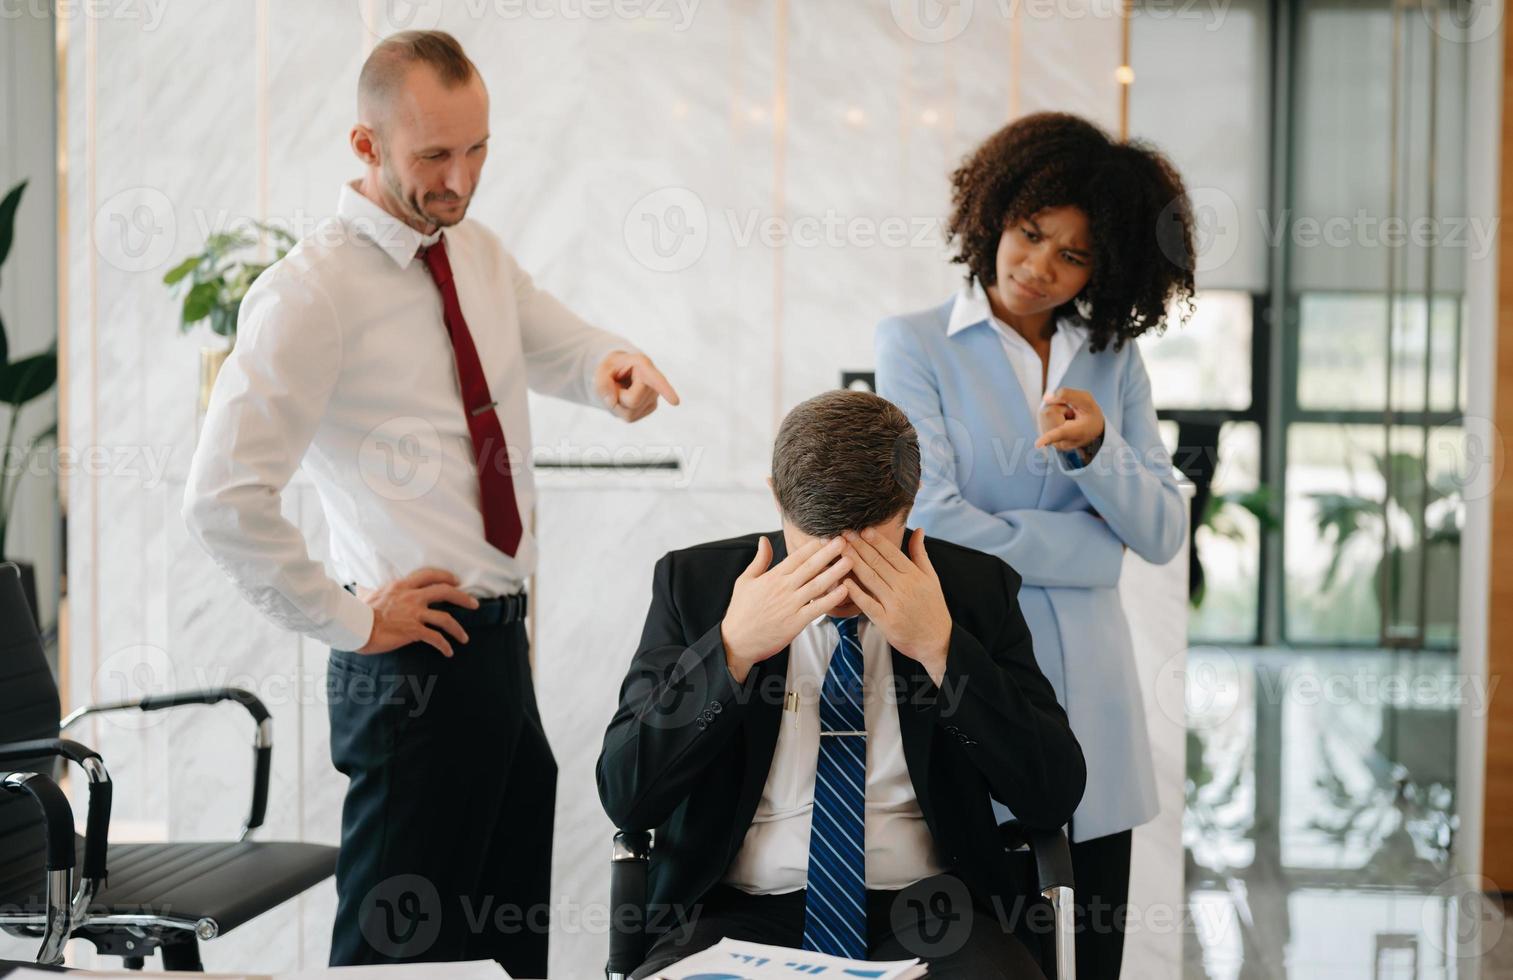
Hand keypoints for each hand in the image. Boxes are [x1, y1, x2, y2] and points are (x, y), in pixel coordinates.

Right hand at [355, 567, 480, 657]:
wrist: (355, 626)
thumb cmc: (357, 611)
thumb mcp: (367, 593)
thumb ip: (371, 589)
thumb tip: (361, 588)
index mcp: (402, 586)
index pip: (429, 574)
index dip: (445, 576)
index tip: (456, 581)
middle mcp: (412, 597)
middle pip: (445, 592)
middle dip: (463, 598)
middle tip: (474, 604)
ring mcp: (414, 614)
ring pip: (445, 618)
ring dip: (458, 629)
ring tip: (465, 638)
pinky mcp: (413, 631)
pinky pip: (435, 638)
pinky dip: (444, 645)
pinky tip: (449, 652)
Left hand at [594, 350, 680, 421]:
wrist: (622, 371)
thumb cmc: (613, 368)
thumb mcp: (601, 370)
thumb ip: (602, 383)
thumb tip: (613, 401)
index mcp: (642, 365)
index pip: (656, 379)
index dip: (666, 390)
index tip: (675, 402)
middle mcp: (653, 381)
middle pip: (631, 400)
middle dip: (618, 396)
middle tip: (616, 384)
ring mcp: (654, 396)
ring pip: (630, 411)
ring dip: (619, 403)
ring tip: (622, 390)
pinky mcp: (651, 407)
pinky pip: (630, 416)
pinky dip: (622, 409)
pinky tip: (626, 398)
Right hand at [720, 537, 852, 683]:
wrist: (737, 641)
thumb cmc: (741, 611)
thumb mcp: (744, 581)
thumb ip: (759, 560)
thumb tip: (764, 540)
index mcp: (772, 577)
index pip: (796, 557)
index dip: (813, 546)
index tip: (827, 536)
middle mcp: (783, 588)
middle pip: (810, 567)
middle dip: (828, 552)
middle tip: (844, 540)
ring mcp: (791, 605)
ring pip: (817, 585)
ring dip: (835, 572)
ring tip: (851, 561)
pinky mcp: (796, 622)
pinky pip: (817, 608)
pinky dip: (831, 599)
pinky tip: (844, 590)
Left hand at [841, 527, 951, 684]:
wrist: (937, 640)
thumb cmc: (932, 607)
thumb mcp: (931, 578)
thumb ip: (920, 554)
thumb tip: (919, 530)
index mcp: (914, 575)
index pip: (891, 553)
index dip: (875, 540)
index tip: (861, 529)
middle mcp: (904, 587)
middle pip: (877, 562)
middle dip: (859, 546)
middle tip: (843, 532)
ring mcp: (894, 604)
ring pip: (870, 579)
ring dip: (853, 562)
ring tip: (839, 549)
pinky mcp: (886, 621)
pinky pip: (868, 604)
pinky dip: (856, 593)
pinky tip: (844, 581)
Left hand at [1035, 387, 1104, 458]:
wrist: (1092, 430)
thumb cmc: (1091, 415)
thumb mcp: (1087, 400)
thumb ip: (1068, 395)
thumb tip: (1046, 398)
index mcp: (1075, 433)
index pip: (1060, 434)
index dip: (1048, 438)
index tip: (1037, 444)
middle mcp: (1060, 441)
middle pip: (1049, 412)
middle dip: (1060, 407)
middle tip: (1073, 415)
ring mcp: (1050, 441)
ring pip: (1044, 413)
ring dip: (1056, 410)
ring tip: (1069, 419)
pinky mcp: (1044, 436)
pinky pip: (1042, 416)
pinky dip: (1052, 414)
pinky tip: (1062, 421)